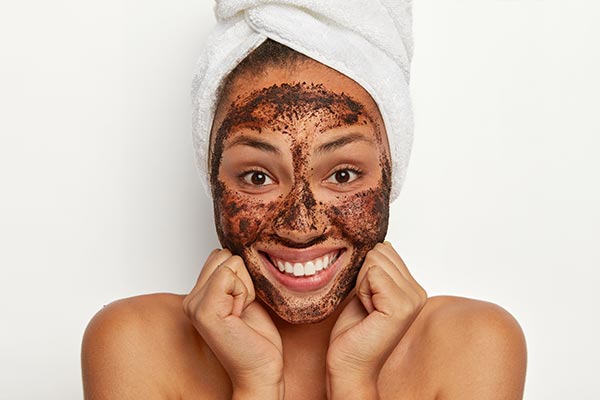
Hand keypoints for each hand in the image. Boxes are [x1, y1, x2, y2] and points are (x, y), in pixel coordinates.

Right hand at [183, 249, 283, 398]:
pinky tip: (240, 316)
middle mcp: (191, 299)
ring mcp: (194, 305)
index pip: (221, 255)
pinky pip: (228, 276)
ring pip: (229, 263)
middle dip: (243, 279)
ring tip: (241, 313)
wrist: (261, 369)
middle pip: (225, 255)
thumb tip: (235, 250)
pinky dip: (243, 293)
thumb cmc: (256, 337)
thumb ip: (232, 275)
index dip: (242, 276)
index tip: (242, 304)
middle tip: (242, 309)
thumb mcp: (243, 296)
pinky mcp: (203, 310)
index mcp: (198, 295)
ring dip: (244, 287)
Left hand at [326, 242, 426, 398]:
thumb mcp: (366, 290)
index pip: (384, 249)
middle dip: (363, 276)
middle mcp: (418, 292)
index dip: (365, 272)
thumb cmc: (354, 331)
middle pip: (379, 252)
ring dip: (362, 285)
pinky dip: (361, 291)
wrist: (349, 364)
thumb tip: (382, 243)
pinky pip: (373, 275)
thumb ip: (377, 268)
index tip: (368, 299)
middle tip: (366, 305)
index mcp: (412, 287)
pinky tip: (367, 312)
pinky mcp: (401, 307)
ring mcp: (413, 299)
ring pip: (374, 262)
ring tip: (367, 309)